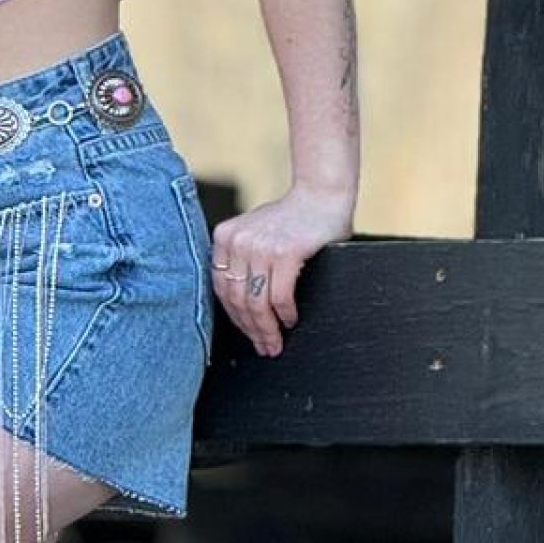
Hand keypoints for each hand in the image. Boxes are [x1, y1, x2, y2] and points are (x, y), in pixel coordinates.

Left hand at [211, 179, 354, 356]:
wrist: (321, 195)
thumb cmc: (291, 220)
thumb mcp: (254, 234)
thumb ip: (242, 261)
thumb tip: (240, 308)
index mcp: (225, 237)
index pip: (222, 289)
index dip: (235, 318)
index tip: (248, 335)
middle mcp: (238, 241)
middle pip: (237, 299)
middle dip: (251, 330)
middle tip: (265, 347)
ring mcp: (260, 246)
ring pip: (256, 303)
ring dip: (267, 329)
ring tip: (276, 343)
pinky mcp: (285, 252)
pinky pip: (279, 296)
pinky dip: (284, 314)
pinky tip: (291, 320)